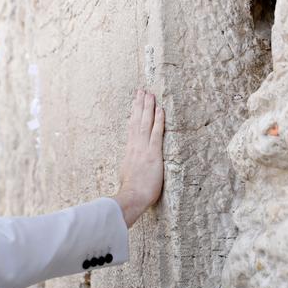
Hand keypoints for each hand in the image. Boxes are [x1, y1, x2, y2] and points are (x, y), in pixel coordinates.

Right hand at [113, 90, 164, 227]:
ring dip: (148, 107)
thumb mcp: (127, 174)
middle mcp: (135, 146)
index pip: (132, 127)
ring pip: (145, 123)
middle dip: (140, 104)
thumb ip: (131, 165)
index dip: (134, 113)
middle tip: (141, 90)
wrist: (132, 197)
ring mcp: (144, 149)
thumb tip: (132, 164)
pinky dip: (158, 120)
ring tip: (150, 94)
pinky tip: (160, 110)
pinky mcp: (153, 154)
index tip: (135, 101)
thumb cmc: (131, 190)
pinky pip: (156, 133)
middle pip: (137, 120)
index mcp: (130, 150)